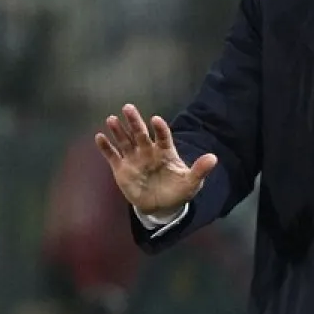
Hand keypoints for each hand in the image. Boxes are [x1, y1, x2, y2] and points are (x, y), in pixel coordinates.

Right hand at [95, 103, 216, 216]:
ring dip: (118, 131)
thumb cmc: (178, 190)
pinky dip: (106, 147)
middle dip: (134, 122)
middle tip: (128, 107)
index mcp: (165, 152)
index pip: (163, 137)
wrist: (161, 206)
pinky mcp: (121, 169)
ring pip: (124, 141)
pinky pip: (112, 156)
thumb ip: (200, 170)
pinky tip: (99, 137)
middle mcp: (148, 151)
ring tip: (111, 119)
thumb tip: (214, 158)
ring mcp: (134, 159)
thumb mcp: (191, 182)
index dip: (160, 129)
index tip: (156, 120)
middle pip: (140, 134)